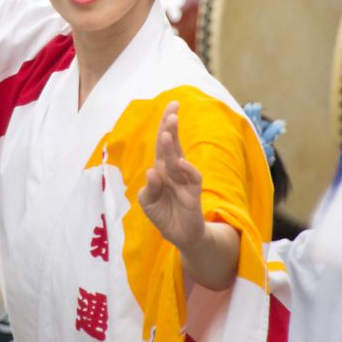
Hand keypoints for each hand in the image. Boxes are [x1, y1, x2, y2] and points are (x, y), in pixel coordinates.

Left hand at [138, 101, 204, 250]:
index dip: (165, 126)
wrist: (179, 235)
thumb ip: (149, 188)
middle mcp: (173, 170)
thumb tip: (152, 172)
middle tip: (173, 109)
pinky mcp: (193, 192)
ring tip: (167, 133)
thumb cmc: (163, 214)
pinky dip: (186, 169)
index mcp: (161, 169)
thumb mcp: (148, 202)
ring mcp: (184, 179)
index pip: (162, 144)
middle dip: (171, 127)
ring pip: (178, 159)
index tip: (171, 106)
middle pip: (172, 145)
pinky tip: (181, 162)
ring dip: (172, 147)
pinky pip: (192, 177)